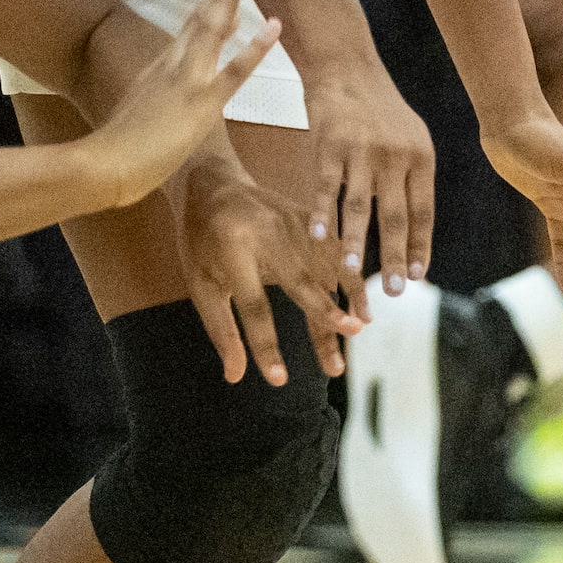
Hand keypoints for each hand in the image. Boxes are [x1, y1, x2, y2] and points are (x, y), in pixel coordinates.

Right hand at [87, 0, 280, 207]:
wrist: (105, 165)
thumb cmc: (112, 156)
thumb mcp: (131, 122)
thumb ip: (147, 110)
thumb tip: (155, 110)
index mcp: (155, 73)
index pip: (183, 36)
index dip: (202, 13)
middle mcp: (170, 68)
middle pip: (195, 24)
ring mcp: (187, 81)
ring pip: (209, 33)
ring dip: (227, 2)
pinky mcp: (201, 102)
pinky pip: (234, 71)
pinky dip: (255, 48)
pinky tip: (273, 27)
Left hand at [170, 155, 359, 385]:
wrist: (213, 183)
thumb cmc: (201, 242)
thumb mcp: (200, 283)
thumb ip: (220, 329)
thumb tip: (235, 377)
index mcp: (233, 249)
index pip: (253, 306)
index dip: (266, 345)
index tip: (279, 379)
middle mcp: (267, 233)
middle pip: (301, 282)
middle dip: (325, 314)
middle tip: (345, 346)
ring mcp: (291, 221)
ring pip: (327, 264)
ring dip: (346, 297)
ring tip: (361, 327)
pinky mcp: (308, 215)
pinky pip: (335, 247)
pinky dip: (350, 273)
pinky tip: (362, 300)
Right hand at [302, 57, 435, 316]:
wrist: (346, 67)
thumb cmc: (378, 111)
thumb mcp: (410, 139)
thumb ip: (411, 181)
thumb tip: (412, 233)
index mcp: (420, 158)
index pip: (423, 212)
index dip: (420, 246)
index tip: (418, 278)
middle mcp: (395, 156)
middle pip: (396, 216)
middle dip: (395, 257)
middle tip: (395, 294)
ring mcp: (361, 150)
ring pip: (359, 206)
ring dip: (357, 243)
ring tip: (353, 275)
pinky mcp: (330, 144)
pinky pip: (326, 186)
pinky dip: (321, 213)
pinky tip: (318, 238)